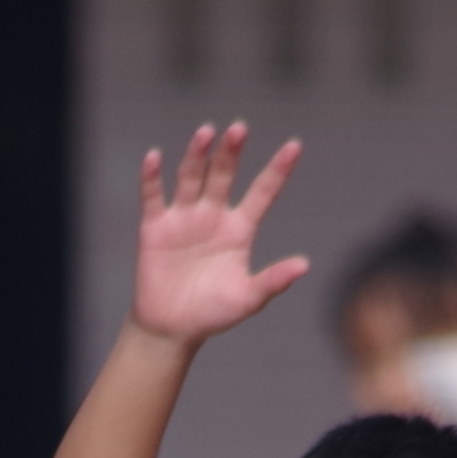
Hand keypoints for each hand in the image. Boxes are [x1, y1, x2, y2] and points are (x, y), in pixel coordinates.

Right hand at [128, 122, 306, 347]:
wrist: (172, 329)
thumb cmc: (213, 314)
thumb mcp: (248, 299)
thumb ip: (273, 281)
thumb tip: (305, 265)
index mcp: (240, 229)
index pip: (263, 192)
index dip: (278, 169)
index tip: (295, 146)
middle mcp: (213, 215)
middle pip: (223, 175)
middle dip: (230, 152)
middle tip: (239, 128)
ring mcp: (183, 218)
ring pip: (191, 177)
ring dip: (197, 154)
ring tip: (207, 132)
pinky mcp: (154, 227)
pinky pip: (153, 197)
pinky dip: (152, 177)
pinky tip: (154, 158)